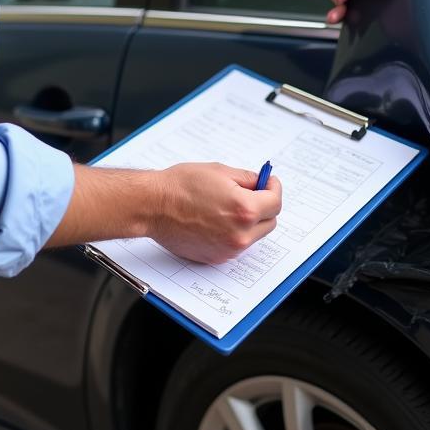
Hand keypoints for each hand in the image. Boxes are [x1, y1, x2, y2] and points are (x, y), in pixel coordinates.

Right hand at [151, 163, 281, 264]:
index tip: (269, 182)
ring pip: (254, 235)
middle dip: (265, 205)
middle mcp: (240, 234)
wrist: (154, 206)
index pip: (275, 202)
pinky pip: (236, 244)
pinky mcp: (216, 258)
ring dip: (250, 221)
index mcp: (244, 210)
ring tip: (228, 206)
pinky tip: (216, 219)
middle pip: (270, 222)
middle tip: (252, 192)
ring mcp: (228, 249)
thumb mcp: (220, 171)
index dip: (273, 188)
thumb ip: (247, 179)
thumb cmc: (181, 185)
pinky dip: (234, 232)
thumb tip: (261, 183)